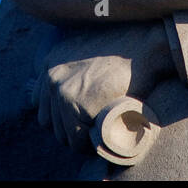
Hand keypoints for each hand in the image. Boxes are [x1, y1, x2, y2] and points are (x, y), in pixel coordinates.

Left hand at [30, 22, 175, 149]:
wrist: (146, 45)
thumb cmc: (127, 50)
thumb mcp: (89, 51)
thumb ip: (73, 69)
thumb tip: (74, 92)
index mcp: (51, 62)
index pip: (40, 103)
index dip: (60, 116)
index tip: (79, 119)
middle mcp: (52, 76)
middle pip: (49, 122)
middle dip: (70, 129)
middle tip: (94, 130)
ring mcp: (62, 91)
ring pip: (62, 134)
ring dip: (80, 138)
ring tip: (101, 133)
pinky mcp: (77, 104)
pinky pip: (78, 138)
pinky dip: (90, 143)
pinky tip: (104, 136)